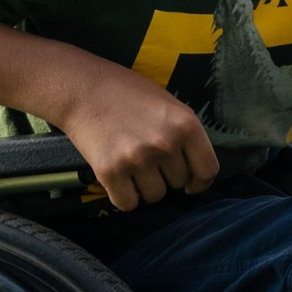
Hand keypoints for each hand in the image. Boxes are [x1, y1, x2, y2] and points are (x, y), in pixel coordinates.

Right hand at [60, 73, 220, 210]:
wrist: (83, 88)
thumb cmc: (128, 93)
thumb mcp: (169, 105)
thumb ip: (185, 135)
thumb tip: (198, 171)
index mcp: (186, 124)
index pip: (208, 170)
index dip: (200, 181)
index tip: (191, 183)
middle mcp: (165, 143)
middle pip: (179, 183)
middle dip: (166, 175)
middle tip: (148, 157)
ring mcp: (137, 159)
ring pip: (154, 196)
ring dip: (145, 186)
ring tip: (131, 163)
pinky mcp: (109, 172)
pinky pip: (128, 203)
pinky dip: (123, 196)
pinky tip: (119, 177)